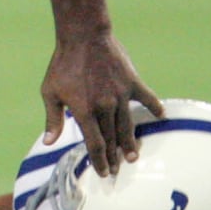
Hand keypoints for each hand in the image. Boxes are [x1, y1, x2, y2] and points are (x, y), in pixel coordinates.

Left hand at [41, 33, 161, 174]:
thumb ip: (53, 119)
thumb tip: (49, 142)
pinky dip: (155, 107)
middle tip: (117, 170)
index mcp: (85, 112)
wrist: (82, 36)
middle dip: (114, 157)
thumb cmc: (63, 64)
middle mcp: (105, 107)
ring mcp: (121, 95)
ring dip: (130, 143)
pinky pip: (147, 97)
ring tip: (133, 156)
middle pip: (112, 139)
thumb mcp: (50, 92)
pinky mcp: (132, 82)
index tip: (103, 172)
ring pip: (128, 125)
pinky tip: (161, 116)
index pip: (95, 145)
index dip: (99, 161)